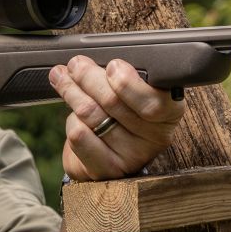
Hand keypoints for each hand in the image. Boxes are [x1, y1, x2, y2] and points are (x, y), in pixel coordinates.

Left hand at [48, 56, 185, 180]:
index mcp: (168, 113)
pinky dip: (71, 121)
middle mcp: (155, 138)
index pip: (154, 102)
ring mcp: (131, 157)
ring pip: (92, 115)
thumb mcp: (132, 88)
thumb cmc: (122, 112)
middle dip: (88, 77)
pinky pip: (80, 137)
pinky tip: (73, 115)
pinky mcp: (106, 170)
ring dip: (72, 92)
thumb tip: (90, 61)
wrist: (108, 151)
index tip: (113, 66)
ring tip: (62, 78)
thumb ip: (122, 74)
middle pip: (114, 102)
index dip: (129, 84)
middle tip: (76, 65)